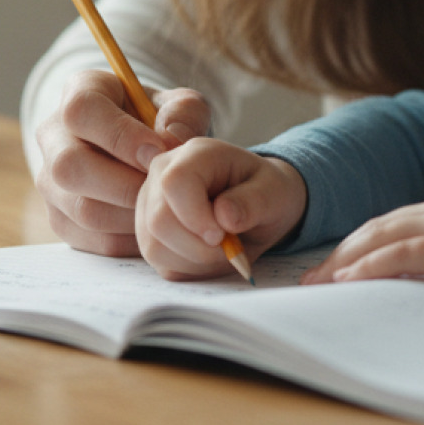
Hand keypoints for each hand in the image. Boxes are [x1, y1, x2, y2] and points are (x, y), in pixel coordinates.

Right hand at [33, 71, 212, 256]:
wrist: (145, 149)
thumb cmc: (163, 122)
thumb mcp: (181, 106)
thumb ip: (184, 114)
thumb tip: (172, 141)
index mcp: (80, 92)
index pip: (81, 111)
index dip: (119, 135)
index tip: (157, 152)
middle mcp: (54, 136)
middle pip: (69, 166)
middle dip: (124, 184)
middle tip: (162, 189)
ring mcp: (50, 181)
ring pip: (80, 208)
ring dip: (129, 215)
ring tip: (162, 208)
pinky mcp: (60, 218)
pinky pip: (91, 238)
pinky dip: (128, 238)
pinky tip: (152, 224)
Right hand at [136, 137, 306, 279]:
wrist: (256, 205)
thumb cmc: (264, 192)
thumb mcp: (275, 192)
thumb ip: (254, 201)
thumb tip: (224, 216)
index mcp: (194, 154)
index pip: (174, 183)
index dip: (195, 216)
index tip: (223, 235)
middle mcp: (161, 175)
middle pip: (159, 221)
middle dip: (200, 247)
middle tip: (231, 246)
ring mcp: (149, 206)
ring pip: (155, 247)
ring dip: (197, 261)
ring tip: (223, 248)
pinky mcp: (149, 235)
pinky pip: (161, 264)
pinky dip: (191, 269)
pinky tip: (209, 255)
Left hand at [298, 189, 423, 302]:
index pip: (396, 223)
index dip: (362, 245)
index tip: (337, 267)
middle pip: (377, 227)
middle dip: (341, 253)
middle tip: (312, 280)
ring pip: (380, 236)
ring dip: (343, 261)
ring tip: (317, 285)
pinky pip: (401, 254)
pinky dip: (369, 266)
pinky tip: (347, 281)